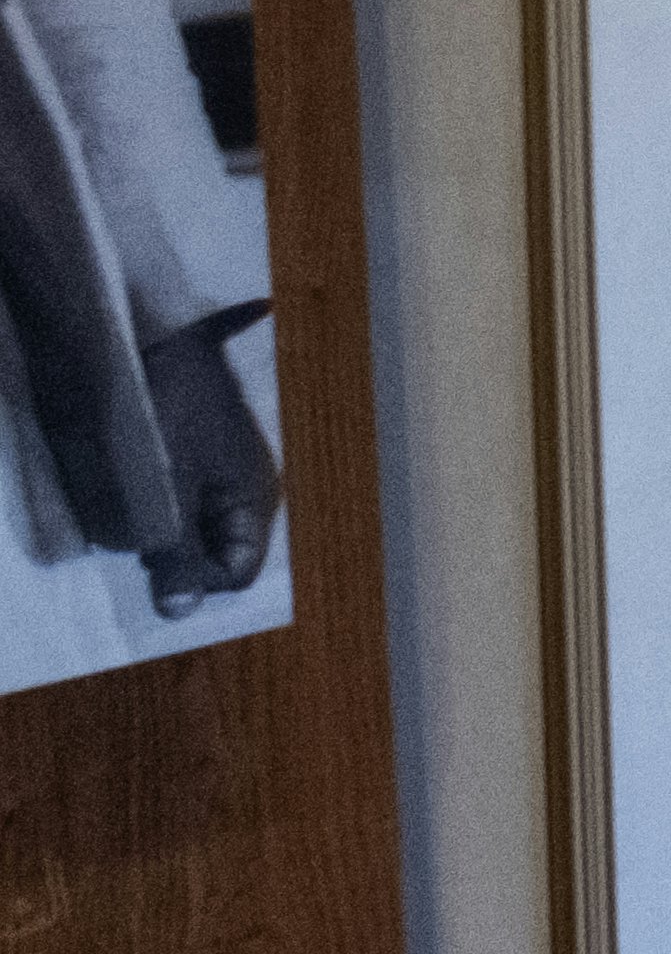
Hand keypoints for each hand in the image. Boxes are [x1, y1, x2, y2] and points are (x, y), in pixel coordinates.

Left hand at [134, 321, 280, 608]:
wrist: (154, 341)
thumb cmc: (168, 414)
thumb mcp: (168, 491)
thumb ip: (176, 552)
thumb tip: (180, 612)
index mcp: (254, 500)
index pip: (235, 572)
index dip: (195, 578)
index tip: (155, 558)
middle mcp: (246, 493)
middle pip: (214, 554)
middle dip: (173, 552)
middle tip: (140, 525)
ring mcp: (220, 475)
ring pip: (189, 530)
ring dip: (156, 527)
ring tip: (133, 496)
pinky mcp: (195, 460)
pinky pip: (177, 504)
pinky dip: (152, 505)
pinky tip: (134, 481)